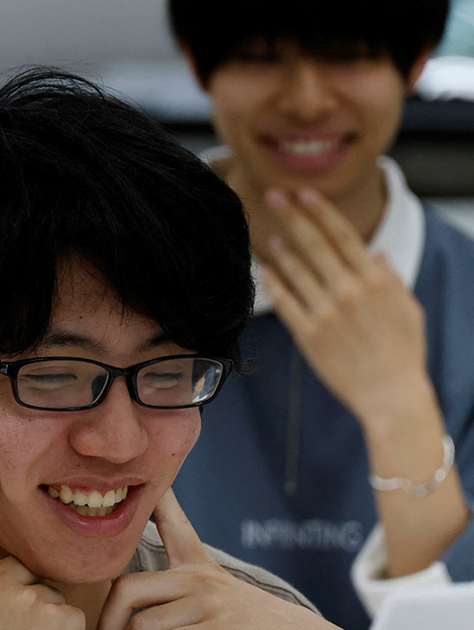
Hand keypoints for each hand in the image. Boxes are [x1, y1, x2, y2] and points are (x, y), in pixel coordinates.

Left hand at [97, 490, 373, 629]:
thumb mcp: (220, 611)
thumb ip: (177, 617)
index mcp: (200, 569)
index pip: (172, 522)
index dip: (152, 500)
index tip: (141, 479)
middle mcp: (200, 579)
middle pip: (125, 588)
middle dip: (108, 626)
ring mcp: (209, 603)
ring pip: (140, 626)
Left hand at [257, 187, 427, 420]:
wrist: (390, 395)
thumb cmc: (403, 353)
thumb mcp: (408, 310)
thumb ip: (391, 280)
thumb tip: (377, 254)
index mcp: (375, 281)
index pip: (344, 236)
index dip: (322, 212)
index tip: (305, 193)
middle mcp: (349, 292)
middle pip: (315, 245)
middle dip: (293, 217)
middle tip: (273, 196)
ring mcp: (326, 314)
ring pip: (296, 272)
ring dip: (281, 249)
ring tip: (269, 234)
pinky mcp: (309, 336)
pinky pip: (285, 303)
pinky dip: (273, 284)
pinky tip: (263, 270)